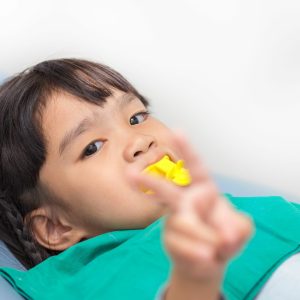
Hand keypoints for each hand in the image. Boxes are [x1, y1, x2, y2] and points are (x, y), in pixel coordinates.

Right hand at [128, 131, 252, 281]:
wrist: (211, 261)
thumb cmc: (224, 235)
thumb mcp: (239, 229)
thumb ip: (238, 227)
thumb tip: (227, 235)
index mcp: (203, 189)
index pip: (195, 166)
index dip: (186, 149)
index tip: (176, 131)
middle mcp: (185, 200)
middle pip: (166, 190)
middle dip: (150, 182)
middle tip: (129, 175)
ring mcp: (174, 219)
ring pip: (182, 224)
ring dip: (203, 237)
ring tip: (215, 252)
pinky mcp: (169, 239)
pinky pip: (180, 245)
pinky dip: (196, 252)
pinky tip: (205, 258)